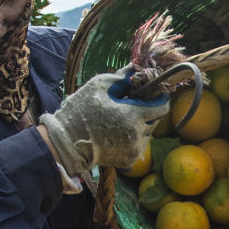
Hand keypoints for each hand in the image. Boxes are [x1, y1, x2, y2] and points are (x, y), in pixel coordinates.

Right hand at [39, 70, 171, 176]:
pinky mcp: (129, 160)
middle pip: (155, 120)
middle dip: (146, 111)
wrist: (67, 142)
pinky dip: (133, 138)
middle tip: (129, 106)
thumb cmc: (81, 110)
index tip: (153, 94)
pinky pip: (139, 146)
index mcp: (132, 115)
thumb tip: (137, 68)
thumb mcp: (99, 86)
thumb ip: (123, 77)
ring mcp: (134, 150)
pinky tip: (117, 133)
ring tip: (120, 120)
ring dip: (140, 125)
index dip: (159, 98)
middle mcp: (137, 135)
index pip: (161, 107)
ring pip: (147, 133)